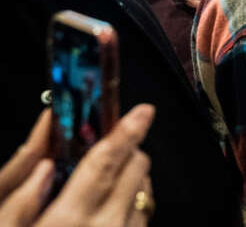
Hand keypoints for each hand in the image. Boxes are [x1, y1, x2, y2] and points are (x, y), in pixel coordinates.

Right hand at [0, 105, 155, 226]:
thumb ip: (21, 202)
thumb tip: (42, 167)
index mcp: (69, 218)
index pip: (105, 162)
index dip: (125, 132)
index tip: (142, 111)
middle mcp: (105, 225)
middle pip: (135, 167)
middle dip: (125, 150)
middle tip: (103, 149)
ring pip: (143, 186)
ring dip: (128, 178)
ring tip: (98, 188)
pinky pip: (142, 211)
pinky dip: (130, 202)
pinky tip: (106, 210)